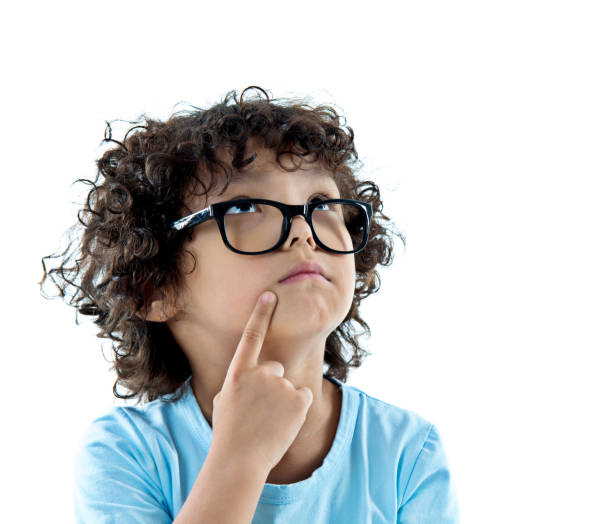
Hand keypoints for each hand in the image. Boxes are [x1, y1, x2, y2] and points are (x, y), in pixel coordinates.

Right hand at [209, 291, 313, 471]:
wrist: (239, 460)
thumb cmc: (228, 432)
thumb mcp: (224, 400)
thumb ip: (240, 381)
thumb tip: (250, 375)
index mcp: (239, 371)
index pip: (252, 335)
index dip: (261, 314)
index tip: (270, 295)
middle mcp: (262, 372)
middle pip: (275, 368)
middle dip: (271, 385)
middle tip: (260, 411)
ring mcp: (281, 384)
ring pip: (288, 386)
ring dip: (283, 401)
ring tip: (268, 422)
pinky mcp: (299, 397)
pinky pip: (303, 396)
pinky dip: (297, 409)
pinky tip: (283, 423)